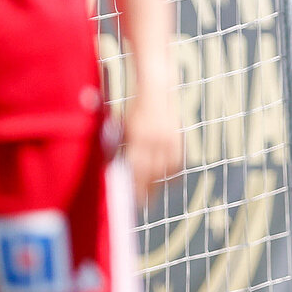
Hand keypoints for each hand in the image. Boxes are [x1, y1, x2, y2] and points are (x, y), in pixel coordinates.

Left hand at [122, 90, 183, 205]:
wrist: (156, 89)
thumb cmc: (133, 109)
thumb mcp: (120, 126)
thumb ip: (117, 146)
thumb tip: (113, 167)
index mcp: (138, 136)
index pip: (137, 169)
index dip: (135, 187)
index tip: (131, 200)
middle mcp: (156, 139)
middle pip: (152, 173)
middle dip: (147, 190)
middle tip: (141, 202)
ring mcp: (169, 139)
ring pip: (166, 170)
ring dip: (159, 183)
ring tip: (152, 193)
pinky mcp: (178, 139)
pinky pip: (176, 162)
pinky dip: (170, 173)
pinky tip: (165, 179)